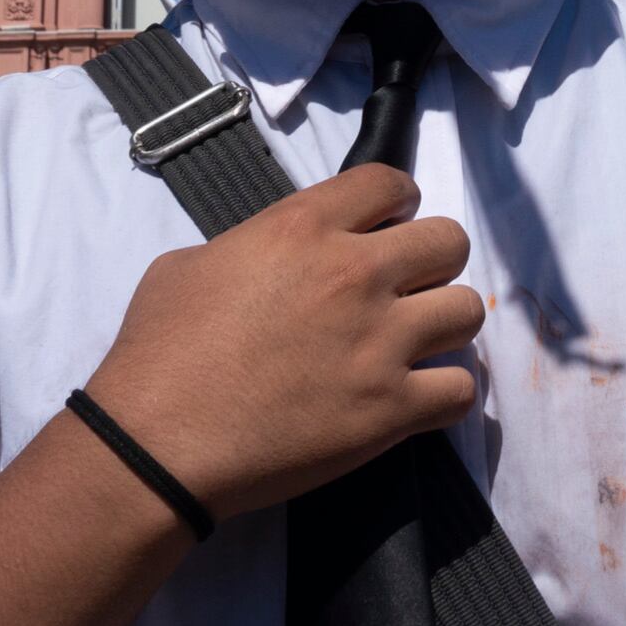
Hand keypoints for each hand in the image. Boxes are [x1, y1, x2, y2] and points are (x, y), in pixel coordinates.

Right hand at [81, 163, 480, 522]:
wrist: (159, 443)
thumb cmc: (158, 352)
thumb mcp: (190, 263)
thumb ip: (250, 246)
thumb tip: (271, 261)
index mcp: (303, 227)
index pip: (389, 182)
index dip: (395, 204)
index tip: (386, 228)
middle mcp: (355, 273)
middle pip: (449, 240)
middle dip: (433, 260)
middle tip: (405, 289)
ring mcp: (381, 342)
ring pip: (467, 310)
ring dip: (445, 325)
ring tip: (417, 345)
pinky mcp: (392, 409)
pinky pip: (462, 390)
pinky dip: (445, 394)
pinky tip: (418, 398)